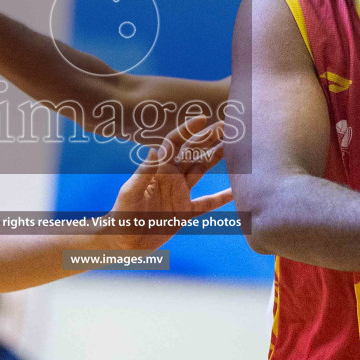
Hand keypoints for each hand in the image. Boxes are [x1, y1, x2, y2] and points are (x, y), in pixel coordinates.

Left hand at [109, 116, 232, 250]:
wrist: (123, 241)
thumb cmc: (123, 215)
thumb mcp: (131, 193)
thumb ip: (143, 173)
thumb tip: (152, 149)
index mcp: (159, 170)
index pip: (175, 143)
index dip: (188, 130)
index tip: (203, 119)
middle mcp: (171, 178)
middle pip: (193, 152)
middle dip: (209, 138)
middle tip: (227, 126)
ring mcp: (180, 194)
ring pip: (202, 171)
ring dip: (216, 158)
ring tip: (234, 147)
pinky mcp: (184, 212)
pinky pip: (207, 203)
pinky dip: (221, 198)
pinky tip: (236, 192)